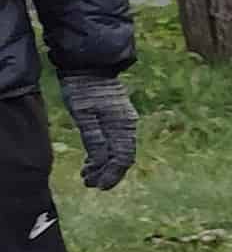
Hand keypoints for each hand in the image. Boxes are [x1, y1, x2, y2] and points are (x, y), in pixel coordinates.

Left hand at [59, 71, 134, 191]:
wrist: (88, 65)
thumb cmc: (82, 89)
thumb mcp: (84, 115)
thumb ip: (94, 139)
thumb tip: (101, 163)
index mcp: (122, 126)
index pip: (122, 158)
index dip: (111, 175)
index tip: (98, 186)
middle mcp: (128, 126)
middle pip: (123, 157)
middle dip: (107, 173)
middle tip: (89, 183)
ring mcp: (124, 121)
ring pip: (119, 151)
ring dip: (104, 165)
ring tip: (87, 174)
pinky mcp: (117, 118)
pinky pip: (115, 142)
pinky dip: (104, 154)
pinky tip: (92, 159)